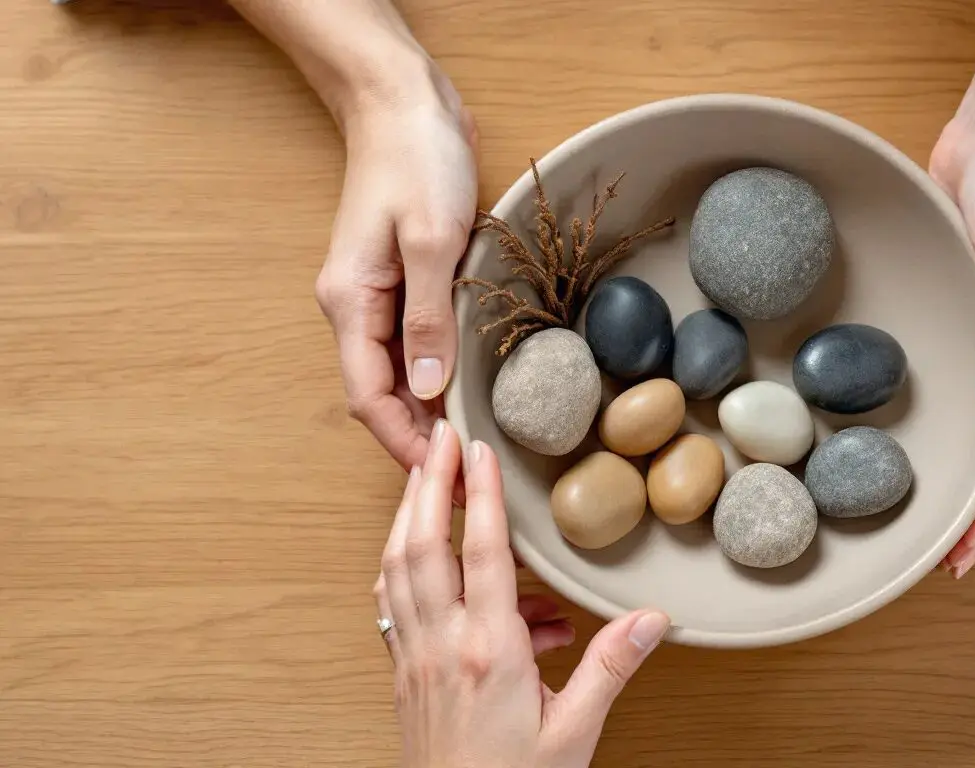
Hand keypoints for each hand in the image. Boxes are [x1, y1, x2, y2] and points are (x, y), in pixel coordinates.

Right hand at [314, 66, 478, 469]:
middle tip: (466, 473)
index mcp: (349, 302)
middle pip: (380, 394)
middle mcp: (355, 307)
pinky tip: (465, 394)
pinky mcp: (402, 281)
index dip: (403, 442)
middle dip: (417, 438)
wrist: (404, 101)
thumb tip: (429, 391)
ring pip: (397, 374)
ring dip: (428, 411)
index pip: (368, 397)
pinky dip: (436, 375)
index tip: (443, 476)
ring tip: (470, 447)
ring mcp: (377, 295)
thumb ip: (428, 318)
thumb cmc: (414, 158)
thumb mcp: (430, 239)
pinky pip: (413, 345)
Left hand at [374, 421, 669, 767]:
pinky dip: (397, 566)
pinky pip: (390, 604)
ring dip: (405, 516)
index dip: (480, 495)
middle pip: (422, 546)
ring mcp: (414, 660)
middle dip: (427, 483)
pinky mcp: (403, 675)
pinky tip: (416, 556)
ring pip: (395, 570)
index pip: (481, 554)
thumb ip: (610, 668)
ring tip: (423, 477)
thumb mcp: (576, 732)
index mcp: (489, 653)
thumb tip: (652, 619)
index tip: (478, 449)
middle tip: (435, 436)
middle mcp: (442, 647)